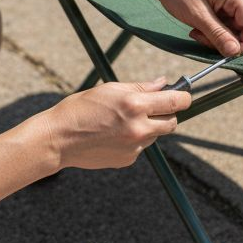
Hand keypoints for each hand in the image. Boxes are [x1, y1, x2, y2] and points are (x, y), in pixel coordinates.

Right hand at [38, 79, 191, 170]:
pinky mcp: (128, 159)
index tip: (183, 95)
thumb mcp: (110, 89)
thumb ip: (141, 87)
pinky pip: (140, 147)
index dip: (184, 97)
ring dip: (148, 126)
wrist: (59, 139)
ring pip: (155, 134)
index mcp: (135, 105)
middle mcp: (139, 128)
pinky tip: (113, 135)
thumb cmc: (80, 108)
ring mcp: (134, 147)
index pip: (175, 102)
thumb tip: (163, 83)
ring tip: (122, 121)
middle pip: (172, 122)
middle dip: (167, 113)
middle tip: (152, 107)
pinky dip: (134, 140)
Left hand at [146, 0, 242, 57]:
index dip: (242, 44)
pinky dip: (213, 29)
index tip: (225, 54)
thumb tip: (234, 52)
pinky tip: (198, 26)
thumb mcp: (198, 16)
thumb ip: (218, 35)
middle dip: (225, 40)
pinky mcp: (223, 0)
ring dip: (216, 35)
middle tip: (202, 38)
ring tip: (197, 30)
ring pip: (233, 28)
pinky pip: (225, 22)